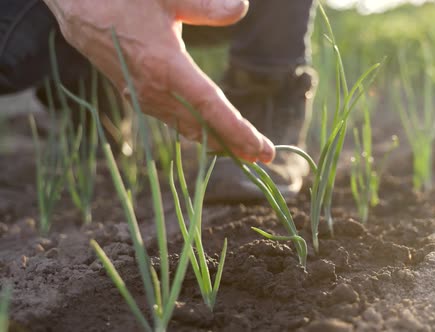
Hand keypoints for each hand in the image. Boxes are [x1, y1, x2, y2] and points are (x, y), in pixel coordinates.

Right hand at [42, 0, 274, 162]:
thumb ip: (206, 7)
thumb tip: (241, 8)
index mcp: (167, 67)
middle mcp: (155, 90)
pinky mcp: (136, 96)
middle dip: (236, 144)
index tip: (263, 150)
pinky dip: (195, 131)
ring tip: (243, 151)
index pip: (213, 109)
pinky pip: (172, 120)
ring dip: (216, 141)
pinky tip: (208, 134)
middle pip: (204, 127)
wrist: (77, 7)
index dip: (240, 132)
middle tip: (264, 158)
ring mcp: (144, 97)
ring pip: (187, 128)